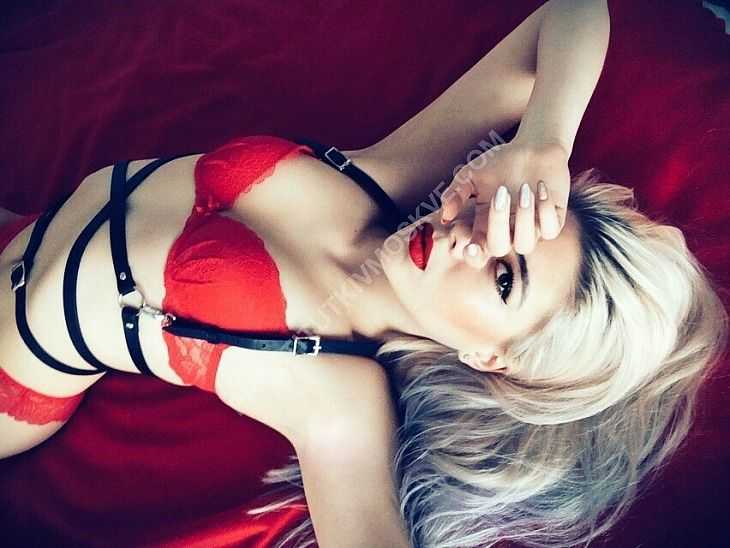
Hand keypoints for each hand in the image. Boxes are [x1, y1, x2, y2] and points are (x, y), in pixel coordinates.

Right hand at [439, 139, 569, 264]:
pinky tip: (541, 187)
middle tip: (500, 193)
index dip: (473, 256)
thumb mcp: (471, 174)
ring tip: (525, 189)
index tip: (469, 246)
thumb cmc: (499, 162)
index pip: (478, 252)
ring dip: (524, 218)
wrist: (533, 146)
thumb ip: (456, 193)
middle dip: (498, 223)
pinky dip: (545, 210)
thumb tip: (445, 216)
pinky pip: (550, 230)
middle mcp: (507, 232)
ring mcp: (531, 228)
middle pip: (499, 248)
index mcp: (485, 225)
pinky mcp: (552, 220)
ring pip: (525, 245)